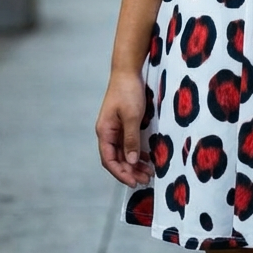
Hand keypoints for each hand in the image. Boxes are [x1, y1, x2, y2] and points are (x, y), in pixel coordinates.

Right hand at [96, 70, 153, 188]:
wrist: (128, 70)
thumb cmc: (128, 91)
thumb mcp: (132, 116)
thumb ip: (131, 138)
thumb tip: (131, 162)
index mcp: (105, 132)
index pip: (109, 159)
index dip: (120, 173)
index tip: (133, 182)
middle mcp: (108, 132)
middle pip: (116, 158)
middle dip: (130, 171)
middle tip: (145, 179)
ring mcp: (116, 128)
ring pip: (123, 152)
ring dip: (134, 163)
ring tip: (148, 172)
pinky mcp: (124, 123)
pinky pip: (128, 143)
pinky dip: (136, 152)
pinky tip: (146, 157)